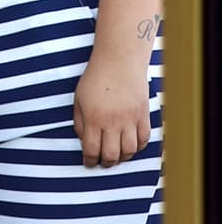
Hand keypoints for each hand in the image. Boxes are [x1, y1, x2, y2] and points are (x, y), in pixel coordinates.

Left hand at [72, 48, 151, 167]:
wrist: (119, 61)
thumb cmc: (95, 79)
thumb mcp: (78, 100)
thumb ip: (79, 123)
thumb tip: (84, 142)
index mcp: (94, 119)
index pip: (92, 151)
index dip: (90, 161)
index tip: (89, 163)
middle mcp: (113, 122)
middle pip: (112, 155)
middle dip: (106, 163)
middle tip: (104, 161)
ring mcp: (130, 119)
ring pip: (129, 150)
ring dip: (123, 157)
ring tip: (118, 154)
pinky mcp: (143, 114)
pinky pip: (144, 138)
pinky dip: (138, 146)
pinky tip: (131, 144)